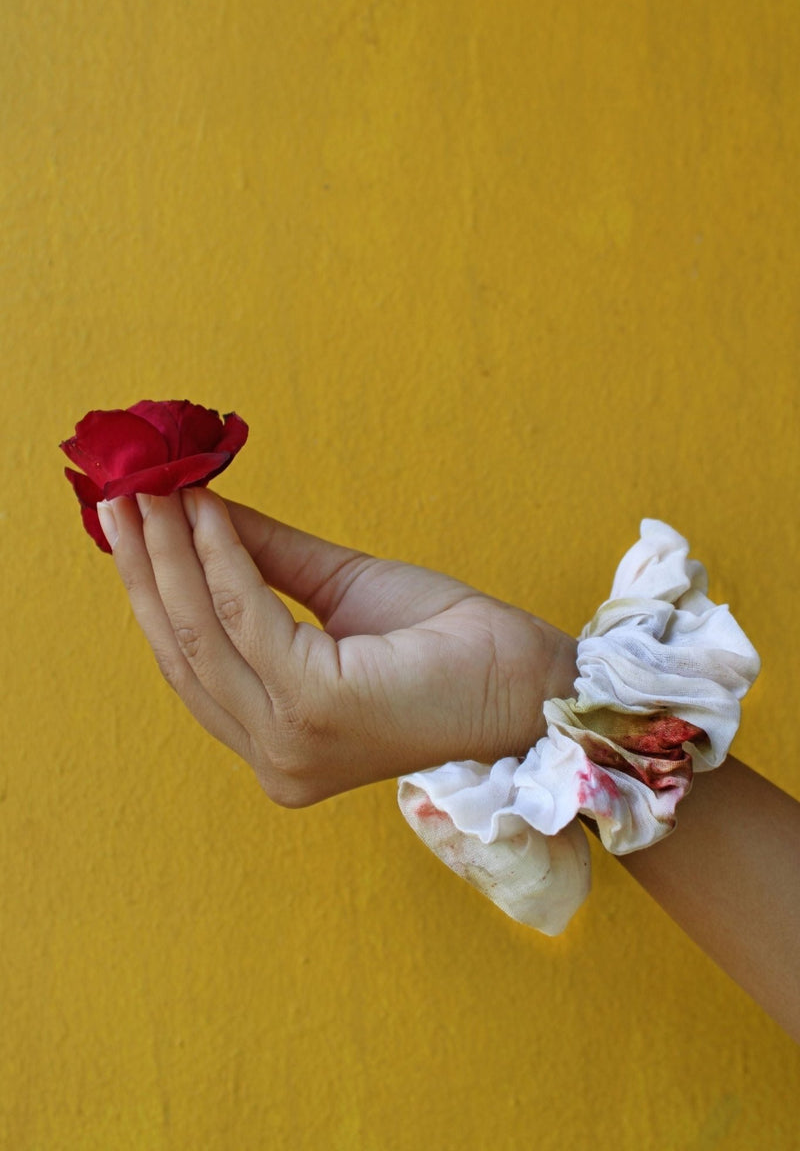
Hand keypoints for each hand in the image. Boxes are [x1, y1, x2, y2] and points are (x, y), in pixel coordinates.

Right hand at [98, 490, 577, 806]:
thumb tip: (196, 509)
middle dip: (145, 564)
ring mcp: (289, 743)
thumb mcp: (339, 594)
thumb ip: (265, 564)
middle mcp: (273, 757)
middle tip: (121, 491)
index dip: (151, 587)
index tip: (127, 518)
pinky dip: (222, 557)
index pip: (189, 661)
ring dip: (170, 552)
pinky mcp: (316, 710)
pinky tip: (206, 511)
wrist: (527, 680)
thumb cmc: (445, 645)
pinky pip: (248, 617)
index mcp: (275, 739)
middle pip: (181, 649)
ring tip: (152, 488)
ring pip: (201, 633)